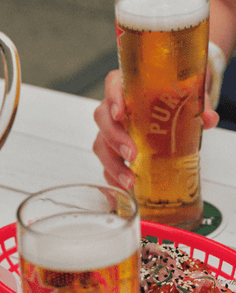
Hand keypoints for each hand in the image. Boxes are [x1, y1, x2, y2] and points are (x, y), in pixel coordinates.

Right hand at [93, 70, 219, 191]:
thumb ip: (197, 104)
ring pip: (101, 144)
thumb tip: (208, 119)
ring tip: (129, 180)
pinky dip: (113, 177)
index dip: (112, 100)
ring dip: (113, 164)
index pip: (113, 86)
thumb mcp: (185, 93)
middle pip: (103, 119)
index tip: (119, 114)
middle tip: (132, 154)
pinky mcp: (111, 148)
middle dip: (115, 139)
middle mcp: (113, 107)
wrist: (168, 104)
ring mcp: (110, 129)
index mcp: (126, 86)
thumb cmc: (169, 95)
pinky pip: (106, 163)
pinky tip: (123, 189)